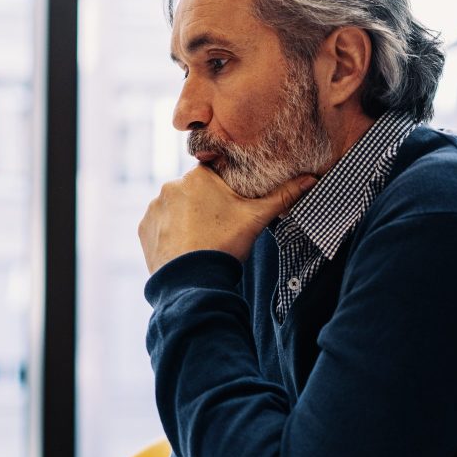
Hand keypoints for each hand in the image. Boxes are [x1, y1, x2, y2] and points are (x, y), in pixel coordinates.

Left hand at [137, 167, 315, 272]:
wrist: (192, 282)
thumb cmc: (224, 246)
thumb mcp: (256, 219)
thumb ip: (283, 196)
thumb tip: (312, 178)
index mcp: (197, 176)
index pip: (213, 173)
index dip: (224, 189)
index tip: (230, 205)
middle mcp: (170, 186)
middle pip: (193, 191)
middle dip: (205, 204)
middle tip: (219, 226)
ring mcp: (154, 208)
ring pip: (175, 207)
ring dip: (186, 218)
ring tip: (201, 239)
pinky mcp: (144, 228)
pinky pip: (159, 224)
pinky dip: (170, 232)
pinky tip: (185, 246)